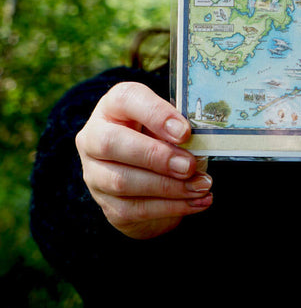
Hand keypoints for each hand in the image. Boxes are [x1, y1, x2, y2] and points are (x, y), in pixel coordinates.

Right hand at [76, 82, 212, 239]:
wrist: (149, 174)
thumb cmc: (161, 137)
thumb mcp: (169, 124)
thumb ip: (178, 128)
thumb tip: (198, 142)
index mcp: (113, 106)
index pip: (126, 98)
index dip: (156, 114)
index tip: (185, 131)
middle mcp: (94, 137)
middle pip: (112, 143)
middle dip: (156, 156)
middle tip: (189, 166)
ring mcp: (94, 173)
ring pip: (122, 181)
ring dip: (168, 187)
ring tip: (200, 186)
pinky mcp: (106, 204)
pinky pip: (135, 209)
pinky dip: (170, 207)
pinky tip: (196, 202)